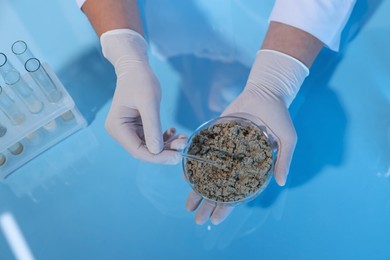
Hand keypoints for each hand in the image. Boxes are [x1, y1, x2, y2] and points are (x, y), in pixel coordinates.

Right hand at [101, 29, 185, 163]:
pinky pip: (151, 139)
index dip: (158, 157)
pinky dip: (164, 138)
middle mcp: (120, 132)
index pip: (138, 151)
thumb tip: (157, 151)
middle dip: (165, 151)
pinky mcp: (136, 128)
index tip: (177, 156)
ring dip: (167, 145)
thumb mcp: (149, 103)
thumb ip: (152, 127)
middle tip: (184, 145)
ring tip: (183, 138)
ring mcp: (128, 131)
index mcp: (117, 128)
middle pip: (144, 151)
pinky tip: (174, 132)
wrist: (135, 68)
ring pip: (149, 146)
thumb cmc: (140, 81)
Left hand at [186, 50, 308, 224]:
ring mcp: (225, 149)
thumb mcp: (287, 139)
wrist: (265, 93)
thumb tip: (281, 182)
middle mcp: (236, 161)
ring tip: (188, 205)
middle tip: (196, 219)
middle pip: (219, 187)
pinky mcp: (216, 135)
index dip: (227, 207)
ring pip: (209, 174)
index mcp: (252, 166)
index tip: (215, 220)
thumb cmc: (279, 116)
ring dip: (198, 189)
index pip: (237, 192)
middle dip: (208, 203)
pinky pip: (203, 152)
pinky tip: (184, 175)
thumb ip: (283, 160)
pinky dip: (194, 163)